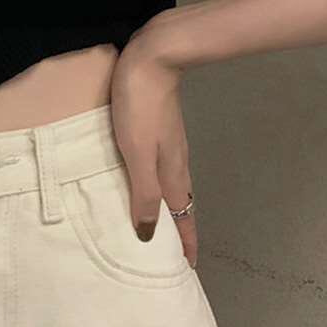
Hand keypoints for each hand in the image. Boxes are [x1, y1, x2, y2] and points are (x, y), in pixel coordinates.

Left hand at [109, 27, 197, 268]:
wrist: (152, 59)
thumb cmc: (140, 106)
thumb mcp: (137, 153)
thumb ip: (143, 192)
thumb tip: (150, 234)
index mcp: (171, 171)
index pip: (182, 214)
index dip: (186, 241)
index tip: (189, 267)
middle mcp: (175, 160)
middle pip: (180, 201)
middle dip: (179, 228)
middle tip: (172, 253)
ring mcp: (169, 141)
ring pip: (171, 183)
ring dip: (168, 205)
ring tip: (157, 222)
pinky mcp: (159, 126)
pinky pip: (161, 165)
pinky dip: (156, 183)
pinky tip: (142, 179)